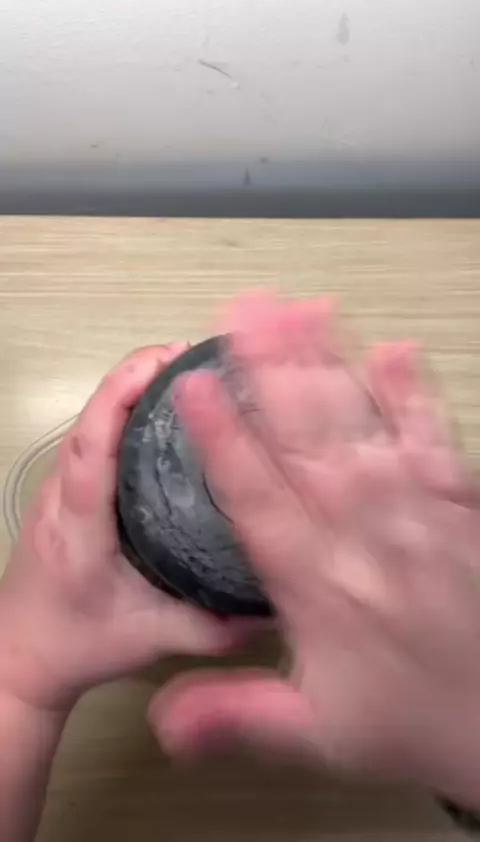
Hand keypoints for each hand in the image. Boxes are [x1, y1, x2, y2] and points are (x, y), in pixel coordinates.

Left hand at [0, 345, 242, 710]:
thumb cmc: (79, 645)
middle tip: (192, 355)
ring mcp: (57, 490)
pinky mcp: (63, 490)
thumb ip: (212, 626)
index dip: (119, 398)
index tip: (164, 363)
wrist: (20, 656)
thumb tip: (278, 604)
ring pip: (89, 423)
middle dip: (134, 376)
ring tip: (185, 370)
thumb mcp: (151, 640)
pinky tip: (162, 407)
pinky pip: (92, 436)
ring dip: (129, 387)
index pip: (91, 449)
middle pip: (89, 420)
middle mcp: (61, 497)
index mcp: (79, 529)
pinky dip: (122, 408)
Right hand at [150, 294, 479, 805]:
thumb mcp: (317, 734)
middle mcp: (363, 534)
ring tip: (298, 309)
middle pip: (306, 438)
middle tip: (241, 312)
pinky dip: (413, 393)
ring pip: (361, 424)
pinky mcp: (457, 503)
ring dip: (327, 363)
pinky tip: (393, 350)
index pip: (256, 496)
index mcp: (318, 583)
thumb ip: (237, 715)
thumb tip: (163, 721)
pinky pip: (432, 438)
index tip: (191, 386)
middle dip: (269, 369)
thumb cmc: (411, 718)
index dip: (221, 438)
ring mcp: (414, 512)